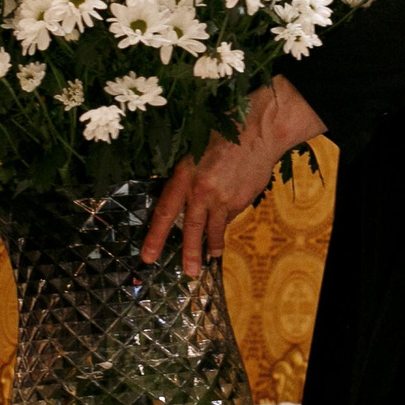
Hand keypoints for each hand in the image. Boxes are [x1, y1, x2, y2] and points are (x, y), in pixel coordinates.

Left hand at [141, 76, 327, 277]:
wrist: (257, 131)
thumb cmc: (222, 135)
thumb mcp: (194, 153)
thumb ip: (187, 179)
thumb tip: (182, 201)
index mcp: (184, 177)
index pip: (165, 212)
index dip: (155, 237)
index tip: (148, 256)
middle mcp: (201, 191)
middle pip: (192, 228)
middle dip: (188, 253)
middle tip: (188, 273)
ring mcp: (223, 198)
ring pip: (214, 229)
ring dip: (211, 247)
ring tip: (209, 260)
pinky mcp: (241, 200)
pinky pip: (229, 217)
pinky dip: (225, 222)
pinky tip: (223, 225)